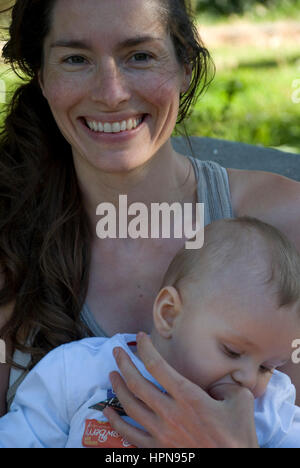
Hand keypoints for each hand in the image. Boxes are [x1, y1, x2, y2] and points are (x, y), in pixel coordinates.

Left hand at [103, 333, 258, 447]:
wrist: (233, 467)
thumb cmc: (238, 437)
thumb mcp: (241, 402)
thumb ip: (226, 384)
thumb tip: (217, 379)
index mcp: (188, 397)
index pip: (158, 366)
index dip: (146, 348)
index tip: (140, 337)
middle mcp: (170, 412)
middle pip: (137, 383)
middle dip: (124, 363)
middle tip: (117, 351)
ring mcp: (161, 433)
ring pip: (130, 405)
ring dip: (117, 387)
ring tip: (112, 374)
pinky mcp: (157, 451)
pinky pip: (129, 434)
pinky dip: (115, 421)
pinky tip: (107, 411)